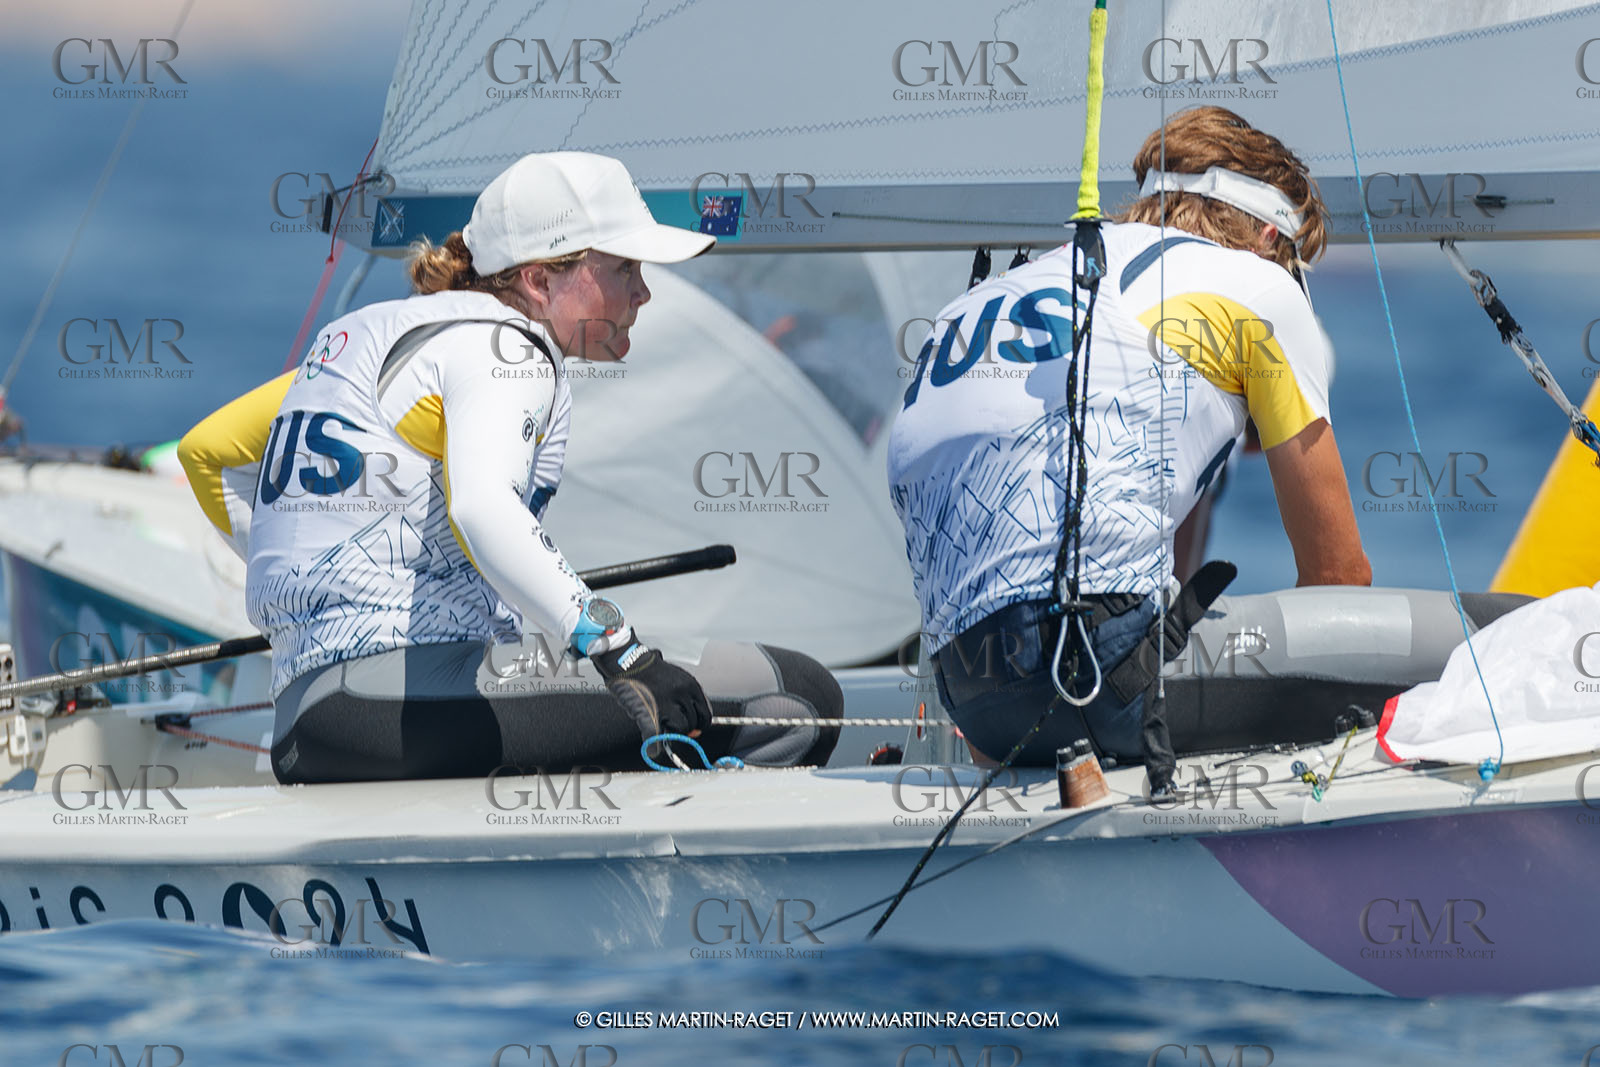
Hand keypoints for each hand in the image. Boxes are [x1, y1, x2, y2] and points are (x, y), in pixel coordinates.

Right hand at [590, 637, 712, 740]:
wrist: (628, 661)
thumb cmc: (651, 671)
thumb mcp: (677, 678)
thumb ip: (688, 698)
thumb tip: (695, 723)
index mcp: (691, 686)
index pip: (706, 713)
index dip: (700, 723)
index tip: (695, 727)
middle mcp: (682, 695)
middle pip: (693, 723)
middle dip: (686, 728)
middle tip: (675, 726)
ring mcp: (665, 704)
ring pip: (680, 729)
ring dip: (673, 732)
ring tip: (662, 725)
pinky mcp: (648, 713)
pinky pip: (655, 736)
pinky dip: (654, 746)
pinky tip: (653, 749)